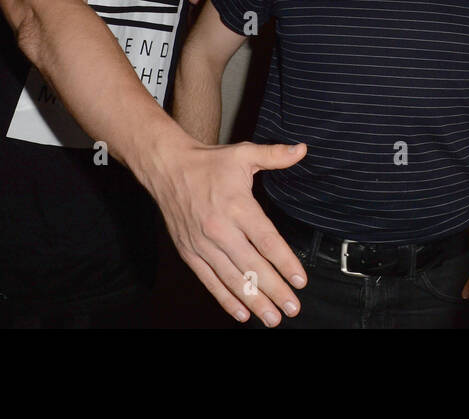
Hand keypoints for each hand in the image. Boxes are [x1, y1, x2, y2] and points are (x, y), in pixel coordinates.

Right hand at [147, 136, 308, 326]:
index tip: (300, 280)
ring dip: (254, 301)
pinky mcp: (190, 253)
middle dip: (275, 290)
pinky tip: (243, 313)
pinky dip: (226, 298)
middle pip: (252, 266)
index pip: (267, 240)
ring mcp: (203, 244)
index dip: (285, 262)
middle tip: (293, 308)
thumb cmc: (209, 162)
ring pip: (232, 279)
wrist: (166, 168)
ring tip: (273, 318)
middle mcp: (220, 229)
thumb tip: (302, 150)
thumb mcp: (243, 153)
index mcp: (237, 206)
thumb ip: (275, 155)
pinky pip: (210, 281)